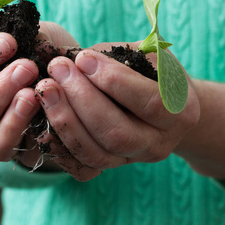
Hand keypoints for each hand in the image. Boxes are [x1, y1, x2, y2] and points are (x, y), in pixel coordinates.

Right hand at [0, 22, 78, 161]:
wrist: (81, 81)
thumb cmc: (53, 53)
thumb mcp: (44, 37)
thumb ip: (34, 38)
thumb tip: (33, 43)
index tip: (9, 42)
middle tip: (27, 68)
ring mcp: (7, 135)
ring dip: (14, 120)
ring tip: (35, 96)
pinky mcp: (31, 153)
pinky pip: (28, 156)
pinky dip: (44, 138)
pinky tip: (58, 117)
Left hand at [34, 42, 200, 180]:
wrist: (163, 108)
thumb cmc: (154, 74)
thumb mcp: (149, 57)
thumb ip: (120, 56)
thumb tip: (78, 59)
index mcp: (180, 113)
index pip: (148, 101)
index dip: (114, 80)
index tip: (83, 58)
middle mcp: (158, 144)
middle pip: (116, 133)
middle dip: (82, 99)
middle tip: (57, 69)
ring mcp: (133, 160)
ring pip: (95, 153)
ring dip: (65, 120)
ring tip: (47, 88)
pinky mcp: (111, 167)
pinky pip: (83, 168)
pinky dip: (61, 146)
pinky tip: (44, 120)